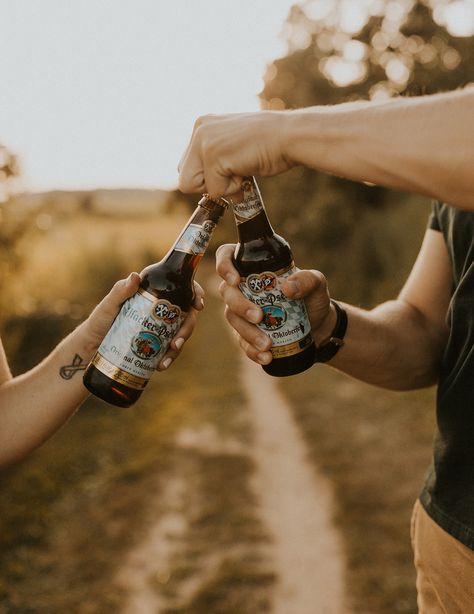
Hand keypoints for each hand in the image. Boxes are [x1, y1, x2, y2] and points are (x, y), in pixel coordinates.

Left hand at [83, 273, 204, 368]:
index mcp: (154, 292)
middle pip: (186, 314)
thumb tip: (135, 276)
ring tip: (166, 360)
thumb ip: (119, 291)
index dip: (195, 293)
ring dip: (179, 347)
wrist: (92, 347)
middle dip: (187, 329)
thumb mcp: (108, 306)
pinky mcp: (158, 343)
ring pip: (180, 333)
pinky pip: (170, 349)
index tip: (198, 305)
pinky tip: (162, 365)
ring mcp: (161, 326)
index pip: (182, 287)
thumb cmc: (99, 321)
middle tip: (177, 342)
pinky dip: (169, 357)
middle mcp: (161, 308)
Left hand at [178, 111, 292, 198]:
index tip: (230, 169)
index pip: (186, 167)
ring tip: (242, 167)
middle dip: (210, 184)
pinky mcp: (213, 155)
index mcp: (202, 125)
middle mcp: (199, 130)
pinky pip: (214, 190)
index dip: (208, 178)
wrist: (290, 136)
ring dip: (221, 186)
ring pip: (196, 186)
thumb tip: (207, 185)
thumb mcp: (234, 145)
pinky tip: (247, 169)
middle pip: (184, 178)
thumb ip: (216, 158)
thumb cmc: (270, 144)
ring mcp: (204, 141)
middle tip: (236, 170)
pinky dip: (233, 188)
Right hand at [215, 244, 335, 365]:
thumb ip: (307, 280)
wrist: (319, 325)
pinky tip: (266, 357)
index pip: (227, 257)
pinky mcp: (246, 333)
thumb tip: (287, 288)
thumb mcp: (317, 284)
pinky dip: (252, 350)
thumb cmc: (313, 298)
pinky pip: (242, 342)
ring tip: (267, 344)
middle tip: (259, 317)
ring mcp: (241, 312)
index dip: (224, 265)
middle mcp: (243, 288)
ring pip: (232, 319)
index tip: (235, 279)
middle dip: (240, 306)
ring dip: (247, 332)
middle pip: (227, 292)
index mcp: (254, 268)